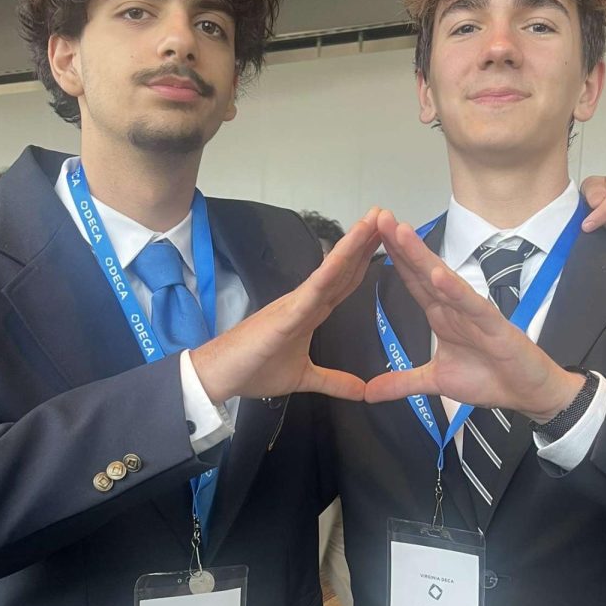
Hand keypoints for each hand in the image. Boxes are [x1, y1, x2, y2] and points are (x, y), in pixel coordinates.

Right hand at [191, 210, 380, 403]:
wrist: (220, 377)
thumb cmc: (254, 369)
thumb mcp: (304, 378)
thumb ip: (334, 381)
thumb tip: (362, 391)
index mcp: (310, 312)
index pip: (343, 283)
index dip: (364, 261)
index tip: (385, 241)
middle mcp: (305, 301)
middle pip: (341, 268)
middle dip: (363, 242)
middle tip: (385, 213)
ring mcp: (295, 304)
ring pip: (330, 271)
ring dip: (351, 246)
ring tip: (371, 221)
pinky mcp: (285, 314)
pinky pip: (312, 290)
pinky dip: (328, 272)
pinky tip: (344, 257)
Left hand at [365, 212, 582, 420]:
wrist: (526, 394)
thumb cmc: (488, 378)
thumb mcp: (434, 382)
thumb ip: (402, 383)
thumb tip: (369, 392)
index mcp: (440, 315)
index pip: (412, 281)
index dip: (393, 259)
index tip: (372, 236)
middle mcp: (454, 308)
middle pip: (423, 271)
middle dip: (401, 245)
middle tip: (380, 217)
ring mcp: (473, 313)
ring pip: (444, 280)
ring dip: (423, 257)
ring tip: (402, 232)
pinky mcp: (493, 325)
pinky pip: (471, 305)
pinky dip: (455, 291)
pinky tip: (439, 275)